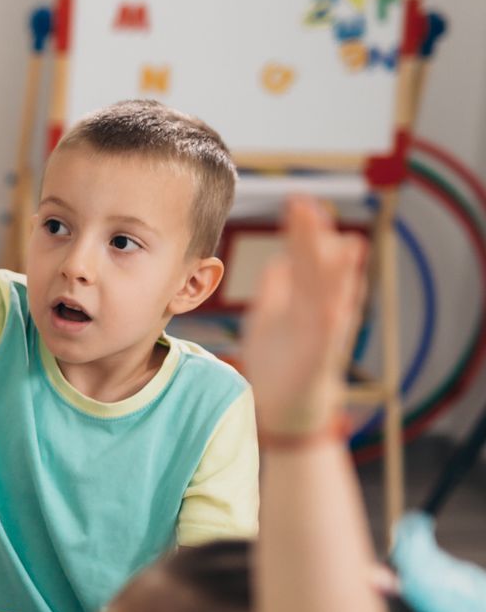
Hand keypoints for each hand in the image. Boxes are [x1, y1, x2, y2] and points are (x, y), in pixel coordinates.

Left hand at [238, 195, 366, 436]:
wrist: (287, 410)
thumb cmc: (281, 363)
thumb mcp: (270, 318)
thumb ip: (276, 287)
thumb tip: (279, 257)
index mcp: (306, 300)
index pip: (304, 258)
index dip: (302, 232)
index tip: (297, 201)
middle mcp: (320, 311)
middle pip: (319, 268)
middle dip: (314, 239)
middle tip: (308, 205)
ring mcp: (323, 335)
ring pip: (332, 296)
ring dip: (336, 271)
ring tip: (341, 241)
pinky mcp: (321, 359)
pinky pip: (330, 336)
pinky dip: (336, 317)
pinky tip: (338, 301)